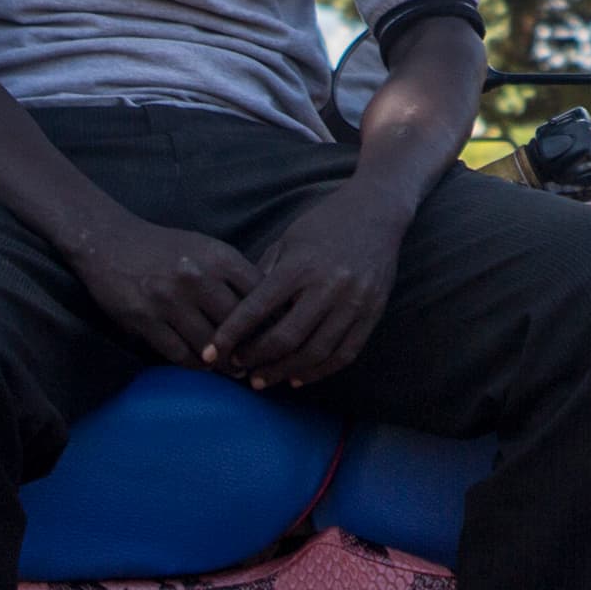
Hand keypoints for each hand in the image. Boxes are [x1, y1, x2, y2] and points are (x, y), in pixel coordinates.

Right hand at [74, 213, 257, 367]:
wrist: (110, 241)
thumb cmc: (166, 248)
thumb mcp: (207, 248)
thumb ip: (234, 275)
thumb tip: (268, 309)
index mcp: (219, 257)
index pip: (259, 296)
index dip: (271, 320)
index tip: (277, 336)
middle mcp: (198, 278)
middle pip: (237, 325)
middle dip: (250, 347)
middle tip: (258, 361)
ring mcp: (170, 301)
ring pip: (210, 345)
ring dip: (224, 363)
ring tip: (233, 369)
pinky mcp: (146, 320)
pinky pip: (179, 354)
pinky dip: (195, 364)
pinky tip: (203, 365)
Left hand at [212, 184, 412, 387]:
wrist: (378, 210)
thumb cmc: (325, 223)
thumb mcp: (288, 240)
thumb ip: (266, 275)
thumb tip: (240, 313)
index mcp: (301, 265)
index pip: (258, 308)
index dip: (232, 334)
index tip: (212, 352)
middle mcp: (328, 286)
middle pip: (286, 338)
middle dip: (256, 359)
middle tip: (237, 368)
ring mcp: (354, 302)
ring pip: (315, 353)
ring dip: (284, 372)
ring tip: (263, 379)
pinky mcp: (373, 312)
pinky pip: (344, 354)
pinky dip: (319, 372)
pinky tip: (299, 377)